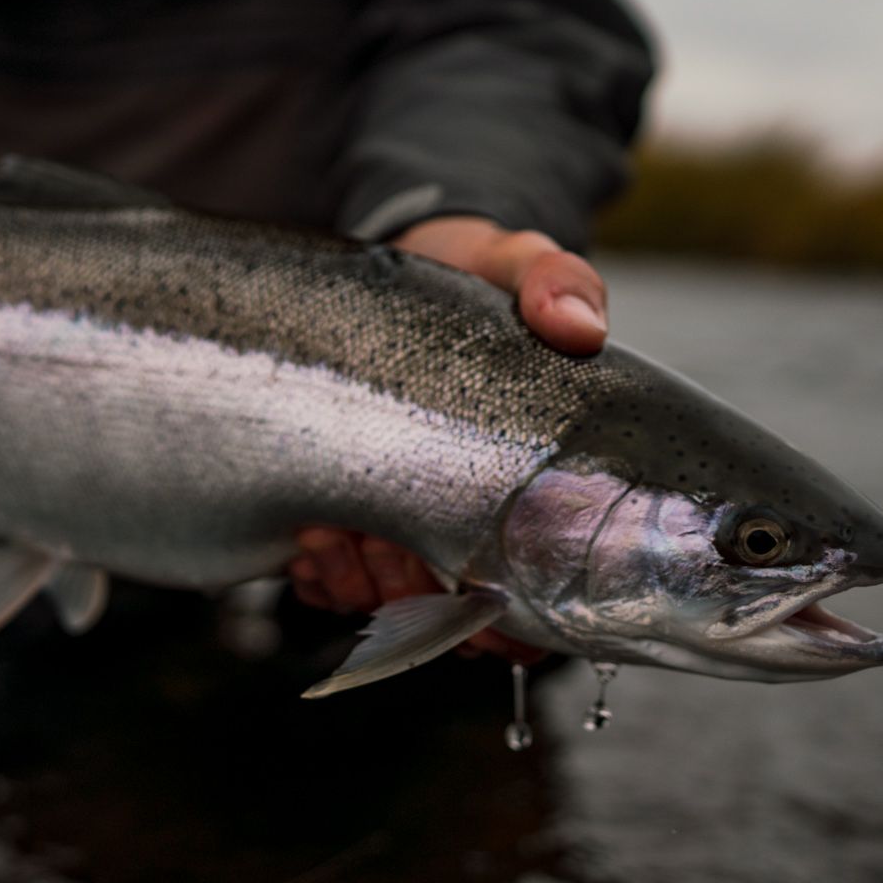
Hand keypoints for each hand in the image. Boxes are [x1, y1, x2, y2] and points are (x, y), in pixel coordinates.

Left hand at [290, 215, 607, 662]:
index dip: (499, 621)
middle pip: (448, 617)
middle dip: (406, 588)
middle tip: (371, 532)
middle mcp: (469, 523)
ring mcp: (403, 525)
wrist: (398, 262)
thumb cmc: (471, 277)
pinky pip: (328, 586)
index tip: (459, 578)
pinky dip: (314, 574)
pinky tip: (304, 536)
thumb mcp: (515, 263)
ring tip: (328, 526)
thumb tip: (579, 327)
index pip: (535, 606)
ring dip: (354, 580)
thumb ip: (555, 283)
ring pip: (383, 608)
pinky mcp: (342, 516)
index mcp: (526, 494)